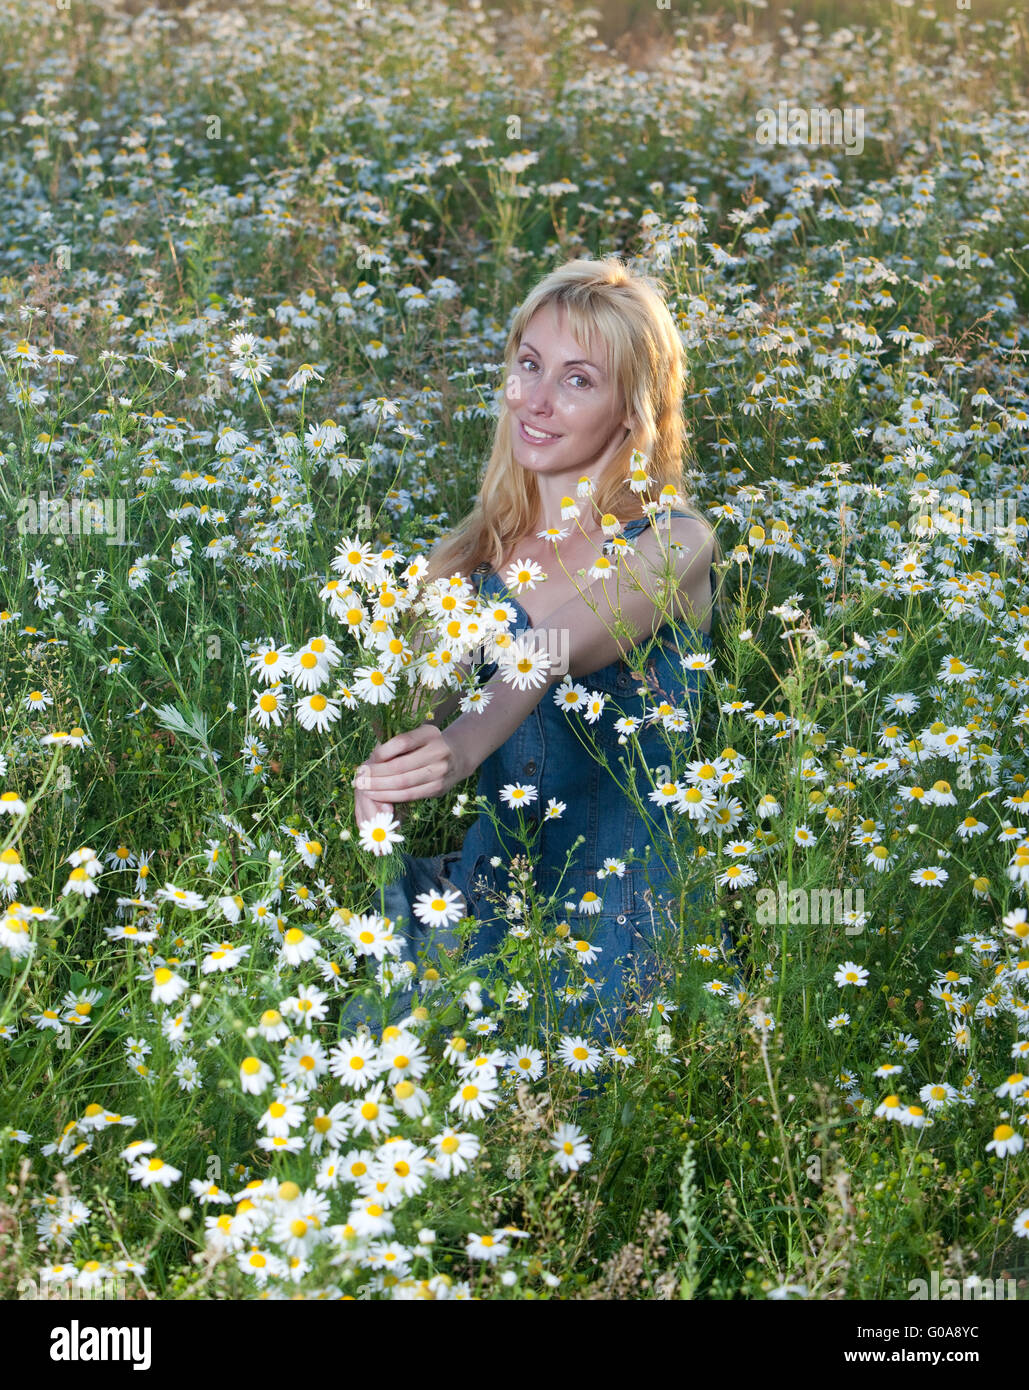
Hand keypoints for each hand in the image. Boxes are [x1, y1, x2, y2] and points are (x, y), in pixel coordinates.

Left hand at [352, 724, 466, 825]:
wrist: (459, 757)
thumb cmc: (428, 744)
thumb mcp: (418, 735)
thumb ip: (398, 743)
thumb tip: (370, 760)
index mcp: (430, 733)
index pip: (401, 743)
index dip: (381, 753)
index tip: (366, 760)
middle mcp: (438, 752)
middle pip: (400, 767)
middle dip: (375, 775)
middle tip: (358, 779)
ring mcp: (440, 772)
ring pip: (403, 784)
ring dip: (379, 788)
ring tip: (364, 788)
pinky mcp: (438, 789)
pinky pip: (410, 795)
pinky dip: (391, 797)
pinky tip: (378, 795)